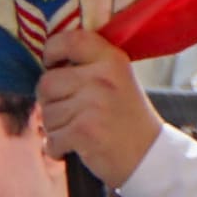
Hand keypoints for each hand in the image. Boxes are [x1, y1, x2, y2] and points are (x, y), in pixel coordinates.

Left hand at [27, 15, 161, 185]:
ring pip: (46, 113)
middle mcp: (103, 78)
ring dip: (55, 128)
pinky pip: (51, 139)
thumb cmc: (127, 119)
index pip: (70, 40)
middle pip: (46, 82)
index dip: (52, 51)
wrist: (150, 156)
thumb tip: (47, 62)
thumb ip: (88, 67)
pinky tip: (74, 148)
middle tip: (70, 113)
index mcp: (112, 59)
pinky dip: (56, 148)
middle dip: (49, 102)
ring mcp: (94, 104)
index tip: (52, 65)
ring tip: (79, 131)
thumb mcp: (117, 80)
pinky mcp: (85, 130)